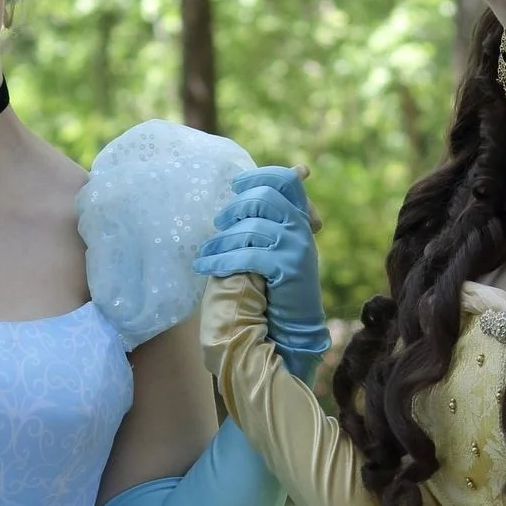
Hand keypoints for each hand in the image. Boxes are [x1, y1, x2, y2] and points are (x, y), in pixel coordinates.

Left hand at [193, 167, 330, 381]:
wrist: (295, 328)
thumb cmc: (278, 289)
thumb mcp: (277, 250)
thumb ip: (267, 223)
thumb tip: (245, 194)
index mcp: (301, 220)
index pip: (286, 181)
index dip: (259, 177)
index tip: (235, 185)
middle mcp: (302, 229)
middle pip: (264, 198)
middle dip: (235, 210)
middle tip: (217, 225)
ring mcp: (297, 247)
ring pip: (251, 229)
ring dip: (221, 242)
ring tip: (203, 255)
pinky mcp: (287, 269)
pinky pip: (248, 256)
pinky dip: (222, 261)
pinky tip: (205, 268)